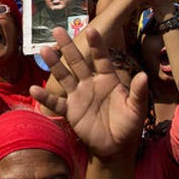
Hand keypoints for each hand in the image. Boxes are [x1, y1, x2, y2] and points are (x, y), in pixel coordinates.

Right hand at [31, 28, 148, 157]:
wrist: (116, 148)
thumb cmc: (129, 125)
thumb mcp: (136, 109)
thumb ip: (138, 92)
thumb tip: (144, 75)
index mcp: (108, 79)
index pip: (101, 58)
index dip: (96, 45)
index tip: (91, 30)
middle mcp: (91, 83)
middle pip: (77, 62)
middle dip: (68, 46)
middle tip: (57, 30)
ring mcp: (79, 96)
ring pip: (64, 76)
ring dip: (55, 64)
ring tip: (44, 50)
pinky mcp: (71, 111)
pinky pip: (56, 103)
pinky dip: (45, 97)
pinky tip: (34, 89)